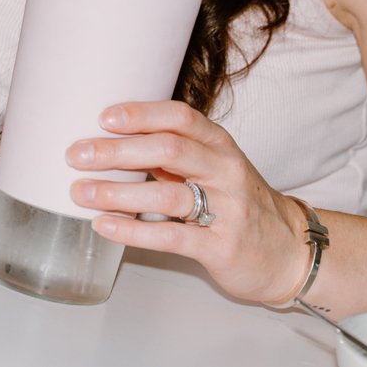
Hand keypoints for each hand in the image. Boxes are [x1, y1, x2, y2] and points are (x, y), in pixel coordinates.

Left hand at [67, 100, 311, 305]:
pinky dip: (132, 231)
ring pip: (166, 194)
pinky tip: (104, 226)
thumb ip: (174, 155)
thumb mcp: (214, 168)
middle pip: (168, 150)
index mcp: (220, 145)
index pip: (180, 117)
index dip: (141, 114)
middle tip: (77, 155)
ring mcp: (227, 209)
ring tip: (81, 192)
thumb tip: (113, 142)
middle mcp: (225, 171)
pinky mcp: (221, 247)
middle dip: (117, 151)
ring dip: (117, 192)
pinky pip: (171, 237)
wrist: (289, 252)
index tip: (104, 118)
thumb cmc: (240, 204)